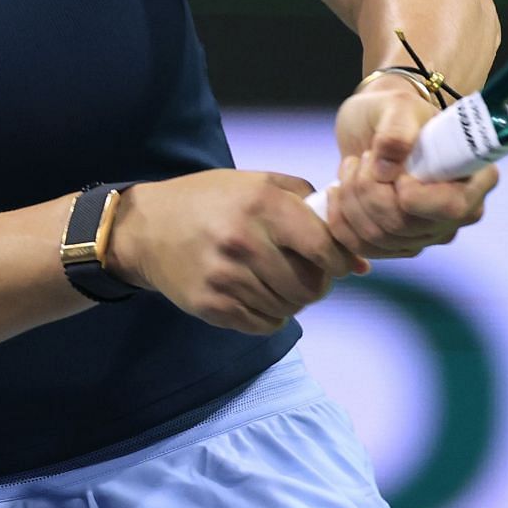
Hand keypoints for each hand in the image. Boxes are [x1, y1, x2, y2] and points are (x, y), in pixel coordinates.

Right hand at [104, 170, 368, 333]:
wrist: (146, 228)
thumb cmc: (213, 200)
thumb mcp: (260, 183)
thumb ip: (312, 208)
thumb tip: (361, 260)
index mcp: (262, 204)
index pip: (324, 248)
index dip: (339, 261)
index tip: (335, 262)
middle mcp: (244, 240)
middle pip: (310, 286)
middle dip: (317, 284)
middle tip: (306, 274)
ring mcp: (226, 276)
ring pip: (289, 308)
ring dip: (292, 300)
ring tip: (276, 281)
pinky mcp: (211, 305)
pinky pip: (264, 323)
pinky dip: (270, 315)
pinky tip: (256, 294)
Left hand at [326, 85, 497, 258]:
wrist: (375, 125)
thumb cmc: (393, 110)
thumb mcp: (397, 105)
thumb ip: (397, 129)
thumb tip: (387, 170)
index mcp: (476, 177)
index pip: (452, 207)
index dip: (414, 195)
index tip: (394, 169)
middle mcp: (460, 212)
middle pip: (407, 226)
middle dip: (370, 190)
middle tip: (365, 157)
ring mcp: (430, 232)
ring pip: (380, 238)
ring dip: (352, 199)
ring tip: (352, 166)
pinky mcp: (401, 244)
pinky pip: (364, 247)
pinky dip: (341, 220)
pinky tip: (338, 191)